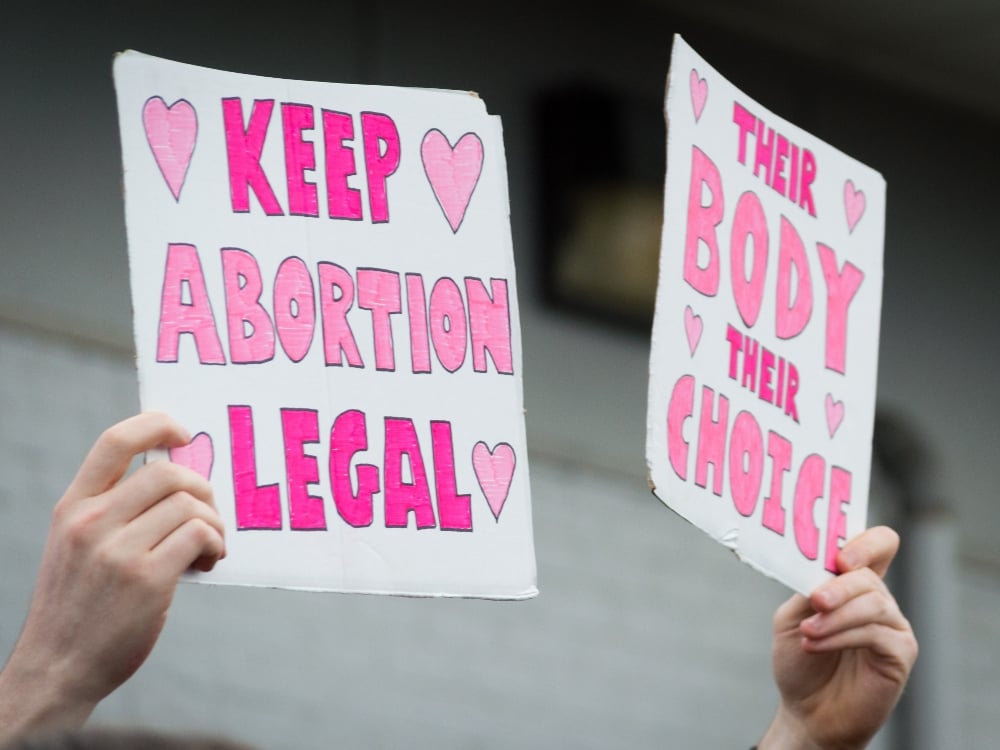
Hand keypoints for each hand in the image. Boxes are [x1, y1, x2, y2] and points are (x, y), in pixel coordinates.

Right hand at [0, 413, 225, 738]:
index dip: (156, 425)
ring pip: (191, 504)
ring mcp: (117, 551)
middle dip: (202, 489)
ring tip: (209, 547)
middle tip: (208, 516)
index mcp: (73, 508)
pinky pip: (200, 535)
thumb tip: (179, 479)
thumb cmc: (80, 605)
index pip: (115, 441)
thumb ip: (113, 510)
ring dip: (215, 523)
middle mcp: (91, 523)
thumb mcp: (76, 545)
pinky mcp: (147, 579)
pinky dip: (216, 544)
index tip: (183, 434)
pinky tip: (209, 562)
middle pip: (169, 473)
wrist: (58, 668)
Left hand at [758, 526, 917, 749]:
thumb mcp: (792, 617)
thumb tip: (823, 569)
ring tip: (808, 632)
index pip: (879, 545)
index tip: (840, 557)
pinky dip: (841, 636)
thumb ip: (807, 589)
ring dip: (836, 616)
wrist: (805, 711)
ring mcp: (893, 625)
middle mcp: (878, 600)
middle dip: (840, 585)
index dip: (866, 542)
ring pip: (874, 603)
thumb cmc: (799, 661)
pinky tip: (816, 644)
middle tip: (815, 600)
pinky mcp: (901, 652)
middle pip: (870, 575)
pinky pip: (877, 633)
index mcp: (853, 583)